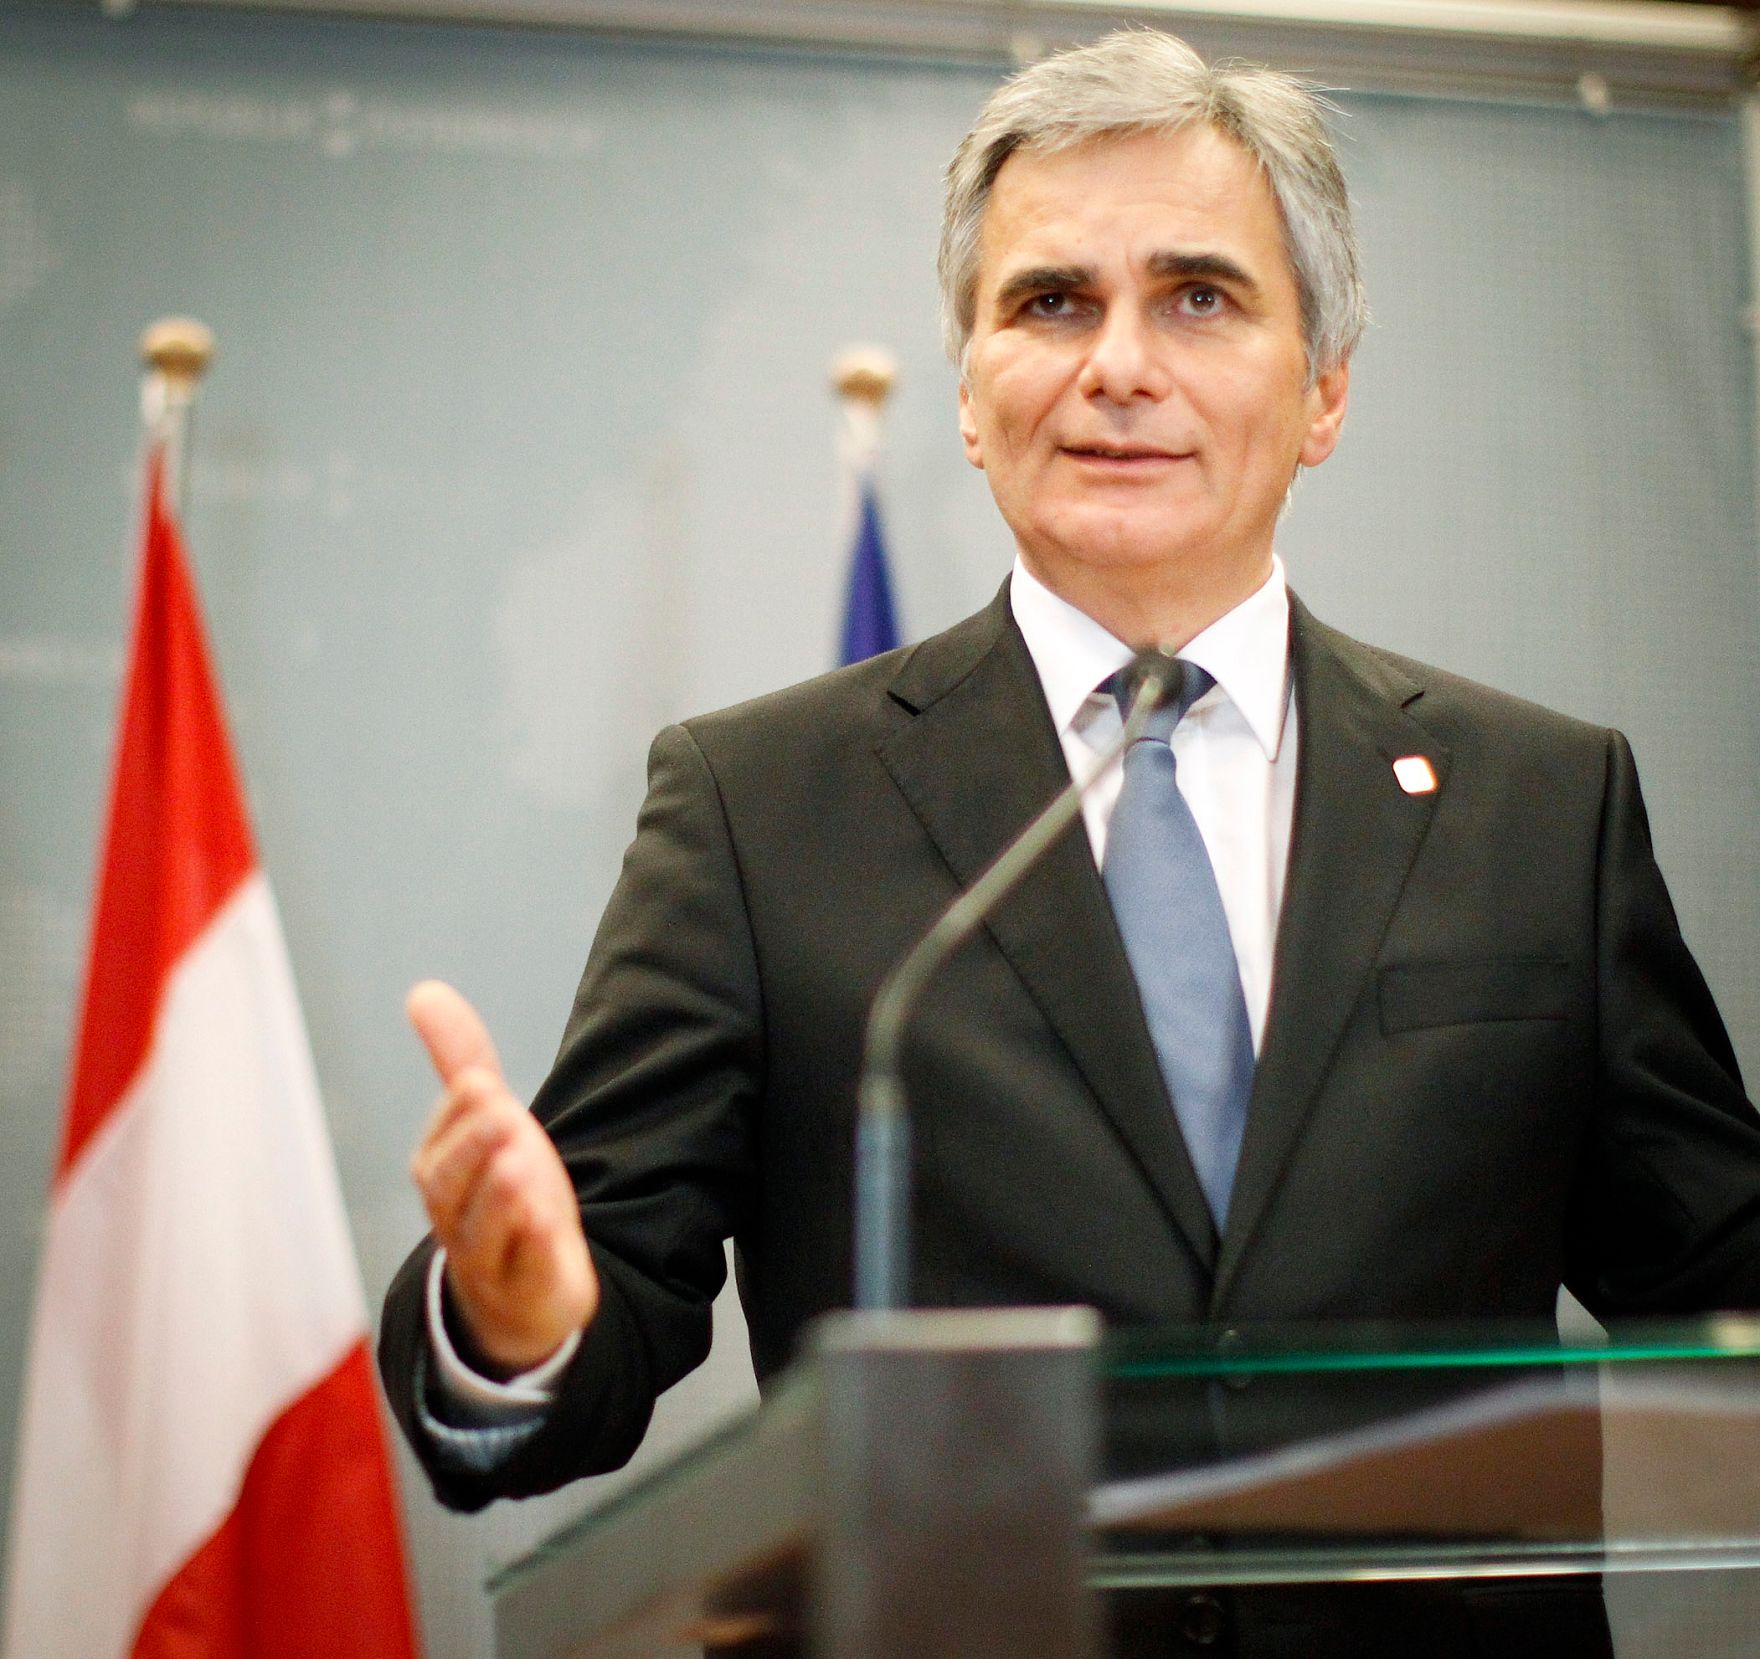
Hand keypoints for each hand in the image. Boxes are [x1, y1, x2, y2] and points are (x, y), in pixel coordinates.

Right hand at [407, 980, 599, 1374]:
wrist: (525, 1290)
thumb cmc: (500, 1194)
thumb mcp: (488, 1122)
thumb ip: (459, 1060)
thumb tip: (423, 991)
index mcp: (442, 1172)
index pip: (442, 1142)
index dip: (462, 1115)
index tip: (483, 1084)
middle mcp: (455, 1216)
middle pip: (452, 1186)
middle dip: (475, 1150)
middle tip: (503, 1113)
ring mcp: (488, 1258)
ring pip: (484, 1232)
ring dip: (501, 1199)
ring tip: (521, 1166)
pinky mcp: (525, 1288)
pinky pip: (523, 1271)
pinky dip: (530, 1247)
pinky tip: (546, 1222)